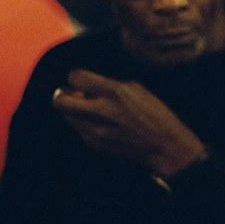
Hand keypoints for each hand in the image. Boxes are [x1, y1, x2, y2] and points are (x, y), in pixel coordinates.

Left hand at [51, 69, 206, 175]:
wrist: (164, 146)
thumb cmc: (156, 115)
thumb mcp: (137, 90)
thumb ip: (108, 86)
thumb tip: (86, 88)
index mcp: (114, 92)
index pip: (76, 77)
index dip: (76, 78)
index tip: (81, 82)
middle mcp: (102, 110)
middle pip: (60, 100)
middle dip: (62, 95)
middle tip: (72, 95)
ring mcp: (97, 129)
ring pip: (67, 116)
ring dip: (74, 111)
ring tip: (89, 110)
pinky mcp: (96, 144)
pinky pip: (79, 130)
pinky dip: (84, 124)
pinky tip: (100, 124)